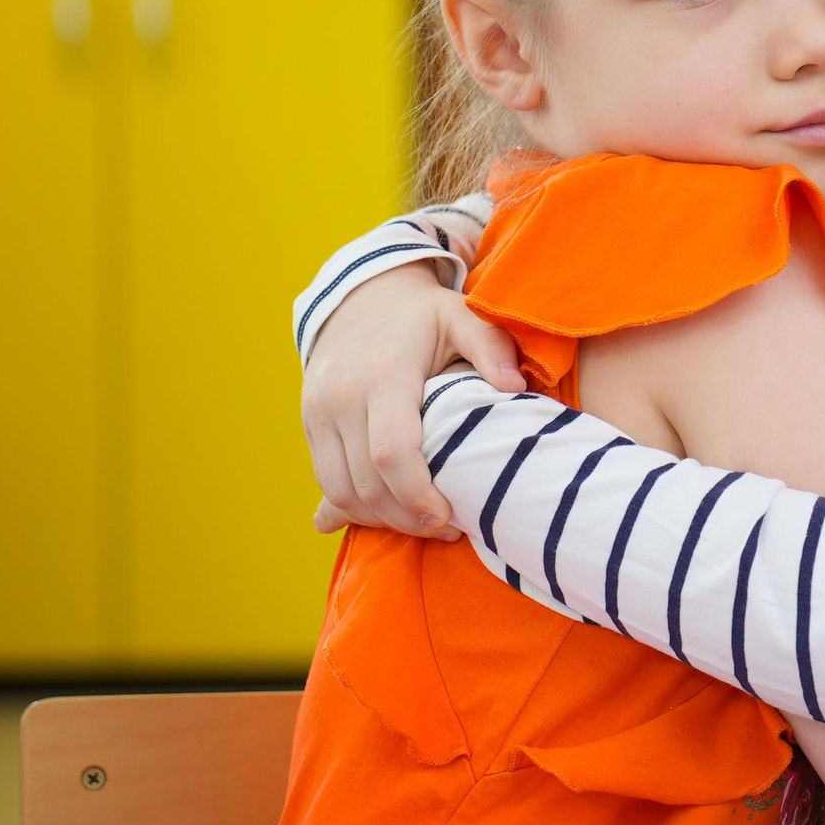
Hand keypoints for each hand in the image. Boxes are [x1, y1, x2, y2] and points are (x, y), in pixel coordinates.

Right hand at [302, 264, 522, 537]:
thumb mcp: (461, 314)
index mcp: (383, 374)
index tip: (449, 518)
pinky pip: (326, 480)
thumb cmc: (422, 314)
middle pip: (366, 483)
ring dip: (380, 519)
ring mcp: (318, 412)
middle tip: (449, 528)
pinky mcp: (309, 424)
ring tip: (424, 523)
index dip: (417, 495)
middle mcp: (341, 396)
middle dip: (406, 518)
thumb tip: (514, 386)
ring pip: (340, 490)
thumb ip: (490, 345)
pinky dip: (355, 507)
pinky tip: (392, 512)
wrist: (360, 295)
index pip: (391, 453)